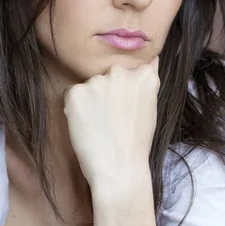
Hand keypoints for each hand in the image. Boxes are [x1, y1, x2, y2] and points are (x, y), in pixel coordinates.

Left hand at [63, 56, 159, 188]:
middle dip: (107, 92)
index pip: (130, 70)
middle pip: (108, 75)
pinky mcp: (76, 92)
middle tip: (112, 119)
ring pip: (89, 85)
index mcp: (144, 75)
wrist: (119, 169)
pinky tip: (87, 126)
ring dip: (91, 100)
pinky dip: (75, 108)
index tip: (127, 108)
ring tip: (100, 125)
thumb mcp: (151, 106)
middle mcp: (120, 72)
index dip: (125, 90)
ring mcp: (97, 81)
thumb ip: (147, 79)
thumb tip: (152, 56)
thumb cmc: (137, 143)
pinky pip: (72, 94)